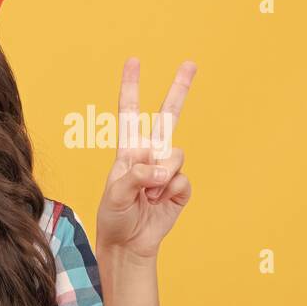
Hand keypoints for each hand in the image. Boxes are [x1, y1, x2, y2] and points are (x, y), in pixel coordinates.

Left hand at [94, 57, 196, 258]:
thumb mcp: (115, 194)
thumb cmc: (115, 216)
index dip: (131, 86)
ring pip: (175, 156)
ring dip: (160, 179)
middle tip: (191, 63)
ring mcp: (167, 170)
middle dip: (180, 89)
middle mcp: (150, 154)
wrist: (129, 244)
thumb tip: (163, 168)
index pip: (129, 113)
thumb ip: (137, 174)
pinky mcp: (180, 187)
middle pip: (168, 116)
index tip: (134, 61)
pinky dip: (171, 192)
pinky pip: (182, 180)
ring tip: (147, 196)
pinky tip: (160, 202)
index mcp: (128, 150)